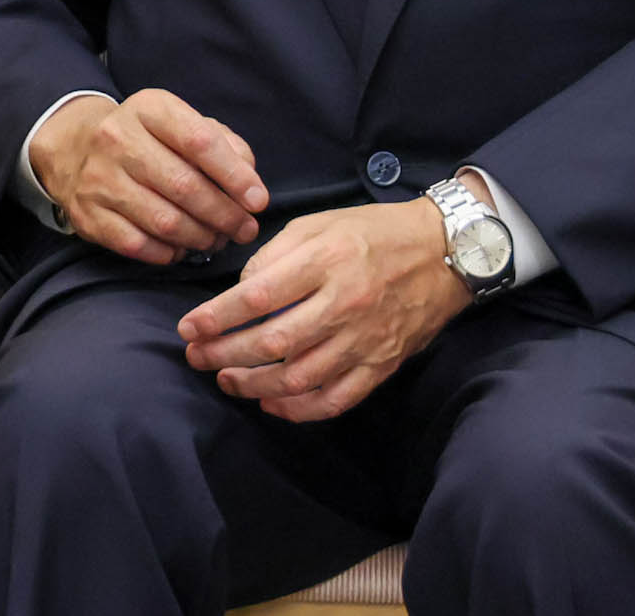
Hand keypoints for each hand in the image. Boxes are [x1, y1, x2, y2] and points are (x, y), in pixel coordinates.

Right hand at [29, 89, 268, 262]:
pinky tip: (181, 248)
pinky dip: (168, 254)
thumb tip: (249, 183)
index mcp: (149, 108)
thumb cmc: (149, 140)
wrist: (77, 148)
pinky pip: (138, 245)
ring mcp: (98, 178)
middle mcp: (117, 138)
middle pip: (184, 186)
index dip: (234, 176)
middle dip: (224, 215)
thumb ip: (226, 146)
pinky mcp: (87, 214)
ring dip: (201, 238)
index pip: (199, 141)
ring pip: (163, 221)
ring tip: (217, 239)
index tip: (258, 201)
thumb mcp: (185, 124)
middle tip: (245, 230)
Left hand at [176, 195, 470, 421]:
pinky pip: (335, 399)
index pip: (258, 297)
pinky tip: (272, 404)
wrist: (445, 253)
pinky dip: (299, 409)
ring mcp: (364, 340)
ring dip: (254, 385)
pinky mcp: (381, 365)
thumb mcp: (318, 224)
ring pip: (299, 378)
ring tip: (226, 380)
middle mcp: (344, 304)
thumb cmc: (372, 233)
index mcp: (325, 262)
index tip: (188, 327)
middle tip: (196, 356)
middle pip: (273, 342)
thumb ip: (275, 255)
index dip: (217, 317)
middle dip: (225, 354)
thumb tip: (241, 291)